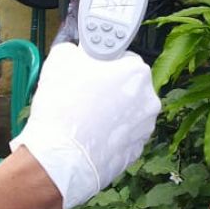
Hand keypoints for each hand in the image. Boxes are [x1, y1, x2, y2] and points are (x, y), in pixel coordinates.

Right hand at [11, 42, 160, 208]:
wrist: (60, 158)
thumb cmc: (62, 107)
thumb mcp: (61, 60)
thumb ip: (76, 50)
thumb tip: (78, 52)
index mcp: (137, 71)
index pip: (121, 56)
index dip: (102, 62)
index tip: (90, 68)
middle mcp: (149, 98)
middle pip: (128, 85)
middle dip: (109, 88)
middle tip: (83, 94)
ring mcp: (145, 128)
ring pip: (127, 112)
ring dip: (111, 112)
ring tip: (84, 118)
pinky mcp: (136, 151)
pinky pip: (123, 135)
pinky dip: (110, 134)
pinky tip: (90, 135)